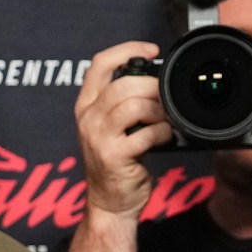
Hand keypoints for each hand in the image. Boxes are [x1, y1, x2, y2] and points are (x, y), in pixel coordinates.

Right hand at [74, 42, 172, 217]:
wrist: (110, 202)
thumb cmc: (116, 162)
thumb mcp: (110, 127)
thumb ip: (122, 103)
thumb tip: (155, 81)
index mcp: (86, 105)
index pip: (100, 63)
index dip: (127, 50)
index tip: (152, 50)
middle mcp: (88, 118)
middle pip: (123, 84)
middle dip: (152, 87)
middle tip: (165, 98)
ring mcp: (99, 137)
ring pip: (134, 105)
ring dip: (158, 110)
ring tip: (164, 120)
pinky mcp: (114, 156)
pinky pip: (146, 134)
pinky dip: (162, 132)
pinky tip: (164, 138)